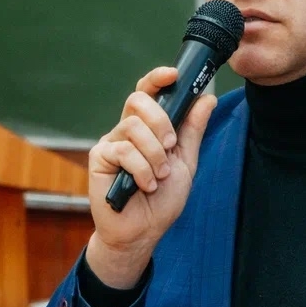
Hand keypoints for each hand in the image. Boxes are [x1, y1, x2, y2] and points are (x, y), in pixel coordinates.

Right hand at [86, 66, 216, 288]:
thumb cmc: (161, 200)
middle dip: (160, 121)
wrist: (143, 232)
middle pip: (137, 100)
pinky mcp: (99, 158)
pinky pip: (123, 150)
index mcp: (147, 128)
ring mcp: (111, 143)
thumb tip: (207, 98)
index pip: (148, 92)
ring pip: (133, 127)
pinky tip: (145, 185)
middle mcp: (126, 130)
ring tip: (159, 176)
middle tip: (171, 146)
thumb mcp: (186, 163)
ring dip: (154, 154)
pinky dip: (141, 169)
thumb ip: (193, 131)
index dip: (157, 78)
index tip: (174, 74)